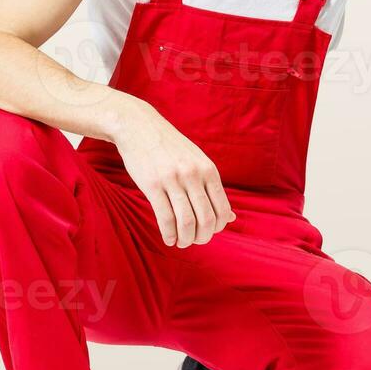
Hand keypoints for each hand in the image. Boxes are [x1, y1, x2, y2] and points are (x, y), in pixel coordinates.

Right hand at [109, 97, 235, 247]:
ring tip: (181, 242)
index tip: (208, 232)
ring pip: (186, 221)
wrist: (140, 127)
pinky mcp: (152, 184)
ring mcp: (173, 180)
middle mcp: (193, 175)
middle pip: (206, 219)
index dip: (217, 228)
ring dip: (186, 239)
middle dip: (202, 237)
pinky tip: (168, 239)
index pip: (222, 209)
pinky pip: (165, 217)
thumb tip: (230, 217)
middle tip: (195, 241)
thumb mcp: (198, 161)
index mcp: (208, 170)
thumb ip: (212, 189)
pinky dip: (169, 234)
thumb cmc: (170, 147)